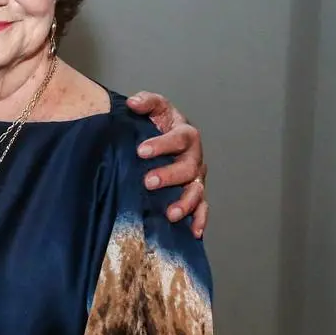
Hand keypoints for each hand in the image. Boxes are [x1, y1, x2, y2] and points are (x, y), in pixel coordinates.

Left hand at [125, 91, 207, 237]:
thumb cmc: (157, 124)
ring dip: (185, 203)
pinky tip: (194, 232)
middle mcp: (194, 156)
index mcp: (186, 133)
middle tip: (148, 182)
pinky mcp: (194, 194)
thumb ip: (146, 102)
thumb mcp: (154, 108)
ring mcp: (196, 177)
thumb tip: (133, 103)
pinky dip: (200, 219)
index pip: (179, 137)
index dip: (162, 144)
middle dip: (169, 176)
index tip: (140, 151)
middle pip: (188, 168)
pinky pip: (201, 208)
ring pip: (196, 191)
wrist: (162, 138)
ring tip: (170, 213)